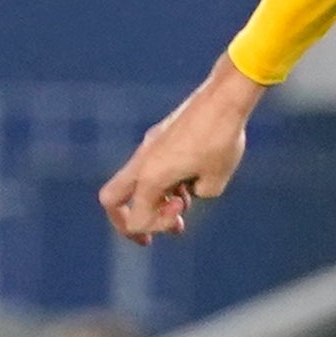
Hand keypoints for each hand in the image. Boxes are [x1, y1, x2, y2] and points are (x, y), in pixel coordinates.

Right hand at [100, 61, 263, 242]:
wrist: (223, 98)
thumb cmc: (220, 140)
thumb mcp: (214, 183)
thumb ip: (196, 197)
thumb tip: (188, 188)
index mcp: (150, 177)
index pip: (136, 219)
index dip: (158, 225)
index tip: (182, 211)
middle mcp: (142, 162)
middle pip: (112, 200)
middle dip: (126, 222)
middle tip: (148, 237)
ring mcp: (148, 148)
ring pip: (134, 184)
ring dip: (155, 200)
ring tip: (185, 201)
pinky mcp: (159, 137)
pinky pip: (150, 168)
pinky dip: (163, 181)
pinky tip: (192, 176)